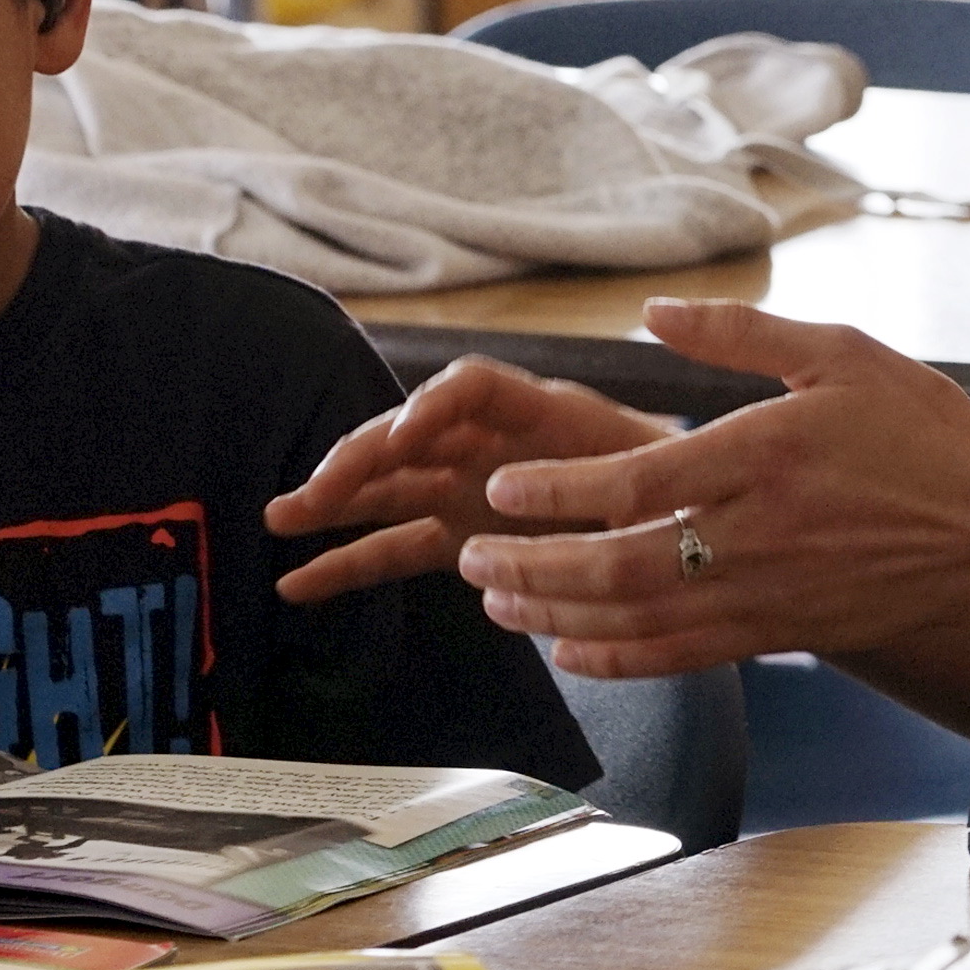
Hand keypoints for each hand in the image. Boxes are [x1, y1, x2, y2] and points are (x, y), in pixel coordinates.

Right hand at [269, 355, 667, 604]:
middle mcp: (495, 440)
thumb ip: (624, 473)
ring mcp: (471, 487)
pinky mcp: (463, 535)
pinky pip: (396, 544)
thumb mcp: (660, 470)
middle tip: (313, 493)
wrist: (691, 521)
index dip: (431, 407)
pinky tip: (298, 582)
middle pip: (413, 434)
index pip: (473, 388)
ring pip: (391, 486)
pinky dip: (349, 562)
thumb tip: (606, 495)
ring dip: (335, 499)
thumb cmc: (679, 485)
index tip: (404, 439)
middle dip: (360, 458)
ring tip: (279, 519)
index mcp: (543, 412)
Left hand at [457, 298, 969, 678]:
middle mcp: (752, 534)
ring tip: (498, 601)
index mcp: (760, 454)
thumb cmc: (925, 436)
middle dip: (529, 567)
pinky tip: (571, 651)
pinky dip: (616, 659)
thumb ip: (739, 333)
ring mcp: (763, 593)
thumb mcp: (840, 353)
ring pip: (635, 620)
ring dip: (555, 616)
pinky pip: (679, 657)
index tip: (500, 488)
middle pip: (613, 566)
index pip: (630, 482)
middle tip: (469, 556)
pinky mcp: (777, 634)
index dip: (553, 494)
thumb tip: (654, 312)